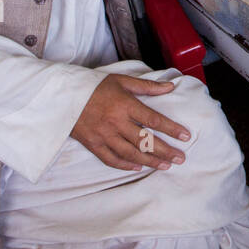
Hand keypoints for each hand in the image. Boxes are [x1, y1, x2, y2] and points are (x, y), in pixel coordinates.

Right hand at [70, 73, 191, 170]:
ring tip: (165, 166)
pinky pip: (111, 159)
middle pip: (145, 141)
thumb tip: (170, 86)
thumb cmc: (95, 86)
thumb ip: (147, 86)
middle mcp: (116, 122)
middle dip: (165, 151)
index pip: (154, 120)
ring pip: (131, 153)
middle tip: (180, 158)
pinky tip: (138, 167)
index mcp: (125, 105)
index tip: (186, 136)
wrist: (63, 95)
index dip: (172, 129)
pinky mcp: (92, 144)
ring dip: (150, 161)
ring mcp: (103, 135)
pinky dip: (125, 165)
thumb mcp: (121, 81)